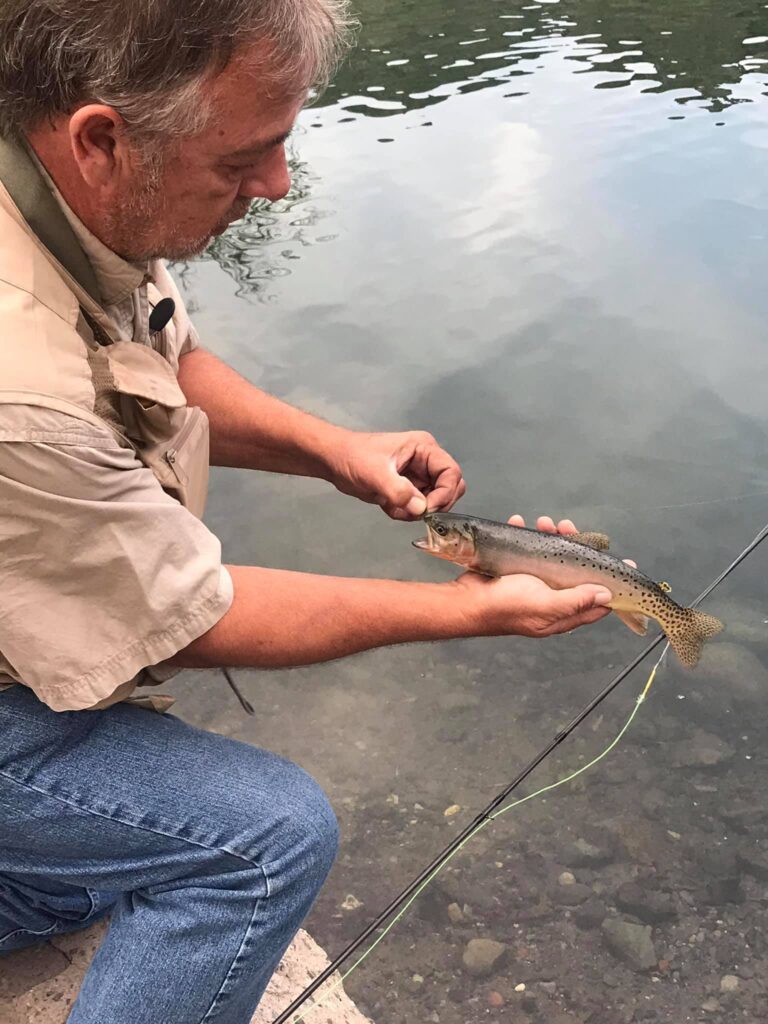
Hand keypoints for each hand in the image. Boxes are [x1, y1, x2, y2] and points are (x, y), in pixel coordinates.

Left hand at [327, 429, 465, 519]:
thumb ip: (398, 491)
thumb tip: (421, 510)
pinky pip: (419, 508)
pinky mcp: (409, 489)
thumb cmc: (353, 458)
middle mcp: (426, 462)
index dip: (445, 493)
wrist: (333, 461)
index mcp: (424, 448)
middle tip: (412, 511)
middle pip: (450, 488)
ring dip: (417, 511)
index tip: (426, 509)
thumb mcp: (374, 473)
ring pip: (435, 501)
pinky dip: (407, 513)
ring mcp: (419, 476)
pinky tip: (389, 507)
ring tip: (394, 507)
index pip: (452, 473)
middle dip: (434, 504)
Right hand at [453, 514, 632, 637]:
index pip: (595, 602)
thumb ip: (576, 601)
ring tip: (544, 521)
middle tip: (570, 528)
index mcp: (560, 614)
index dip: (612, 585)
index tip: (627, 565)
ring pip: (551, 557)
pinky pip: (526, 550)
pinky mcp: (515, 572)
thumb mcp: (545, 605)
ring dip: (550, 536)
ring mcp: (532, 585)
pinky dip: (525, 535)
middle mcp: (549, 600)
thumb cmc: (505, 607)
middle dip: (577, 547)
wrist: (465, 602)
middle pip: (574, 573)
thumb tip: (606, 596)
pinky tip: (521, 523)